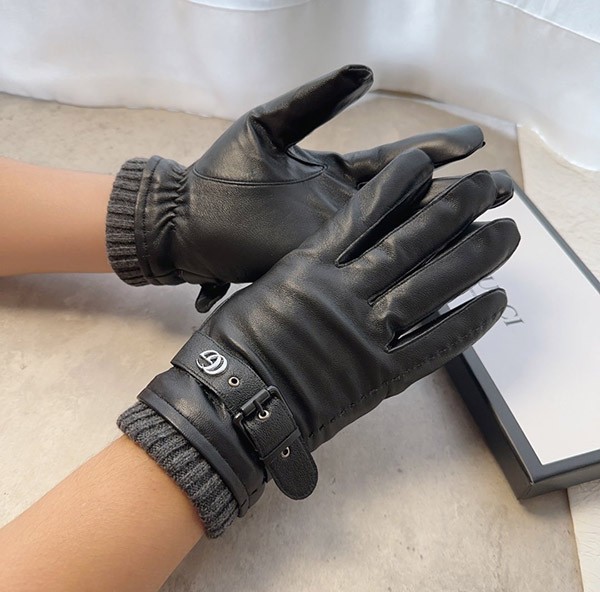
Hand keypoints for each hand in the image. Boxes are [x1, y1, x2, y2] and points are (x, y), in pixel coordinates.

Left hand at [106, 65, 489, 310]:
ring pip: (401, 233)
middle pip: (413, 200)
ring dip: (446, 227)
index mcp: (336, 175)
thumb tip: (366, 72)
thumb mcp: (270, 126)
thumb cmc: (221, 174)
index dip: (437, 150)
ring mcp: (338, 241)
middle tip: (503, 186)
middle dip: (458, 192)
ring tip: (490, 218)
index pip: (398, 161)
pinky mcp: (326, 265)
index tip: (475, 139)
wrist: (188, 223)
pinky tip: (444, 255)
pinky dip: (409, 259)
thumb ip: (316, 100)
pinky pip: (373, 261)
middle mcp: (346, 209)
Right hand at [126, 148, 518, 522]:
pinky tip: (495, 300)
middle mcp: (343, 292)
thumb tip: (330, 259)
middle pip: (410, 242)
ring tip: (507, 231)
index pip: (363, 215)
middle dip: (454, 209)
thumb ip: (300, 274)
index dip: (399, 186)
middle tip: (490, 184)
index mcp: (307, 267)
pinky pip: (433, 345)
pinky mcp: (379, 375)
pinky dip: (468, 323)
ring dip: (474, 257)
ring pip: (431, 285)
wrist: (229, 407)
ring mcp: (366, 333)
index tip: (426, 162)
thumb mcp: (260, 293)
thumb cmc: (231, 349)